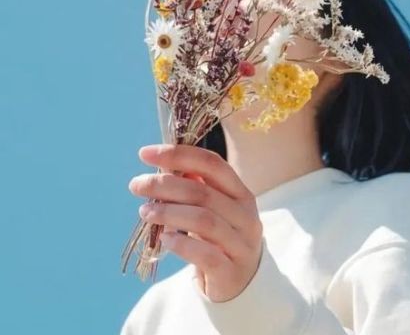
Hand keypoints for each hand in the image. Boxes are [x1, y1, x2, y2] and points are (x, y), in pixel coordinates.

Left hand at [128, 143, 263, 302]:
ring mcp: (241, 244)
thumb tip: (165, 166)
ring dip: (168, 212)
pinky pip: (205, 254)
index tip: (145, 154)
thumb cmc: (219, 238)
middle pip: (203, 191)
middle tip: (136, 185)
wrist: (240, 282)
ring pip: (204, 220)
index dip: (178, 154)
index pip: (212, 164)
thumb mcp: (213, 210)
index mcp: (241, 193)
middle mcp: (245, 215)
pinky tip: (164, 239)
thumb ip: (195, 188)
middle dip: (165, 184)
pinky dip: (181, 243)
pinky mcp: (231, 271)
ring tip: (144, 211)